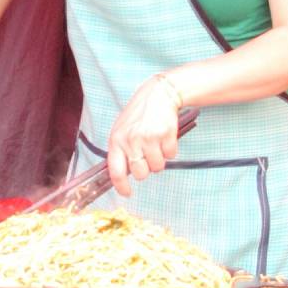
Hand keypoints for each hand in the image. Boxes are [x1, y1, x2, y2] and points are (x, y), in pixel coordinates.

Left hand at [107, 75, 180, 196]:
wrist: (157, 94)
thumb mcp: (122, 130)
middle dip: (146, 169)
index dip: (121, 187)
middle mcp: (131, 140)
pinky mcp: (166, 135)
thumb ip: (120, 151)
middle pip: (141, 174)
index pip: (116, 171)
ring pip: (157, 167)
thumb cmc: (138, 115)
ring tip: (156, 143)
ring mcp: (149, 138)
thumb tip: (122, 176)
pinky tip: (164, 136)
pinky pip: (171, 156)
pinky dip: (170, 149)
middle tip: (147, 155)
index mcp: (117, 140)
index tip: (127, 193)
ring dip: (159, 159)